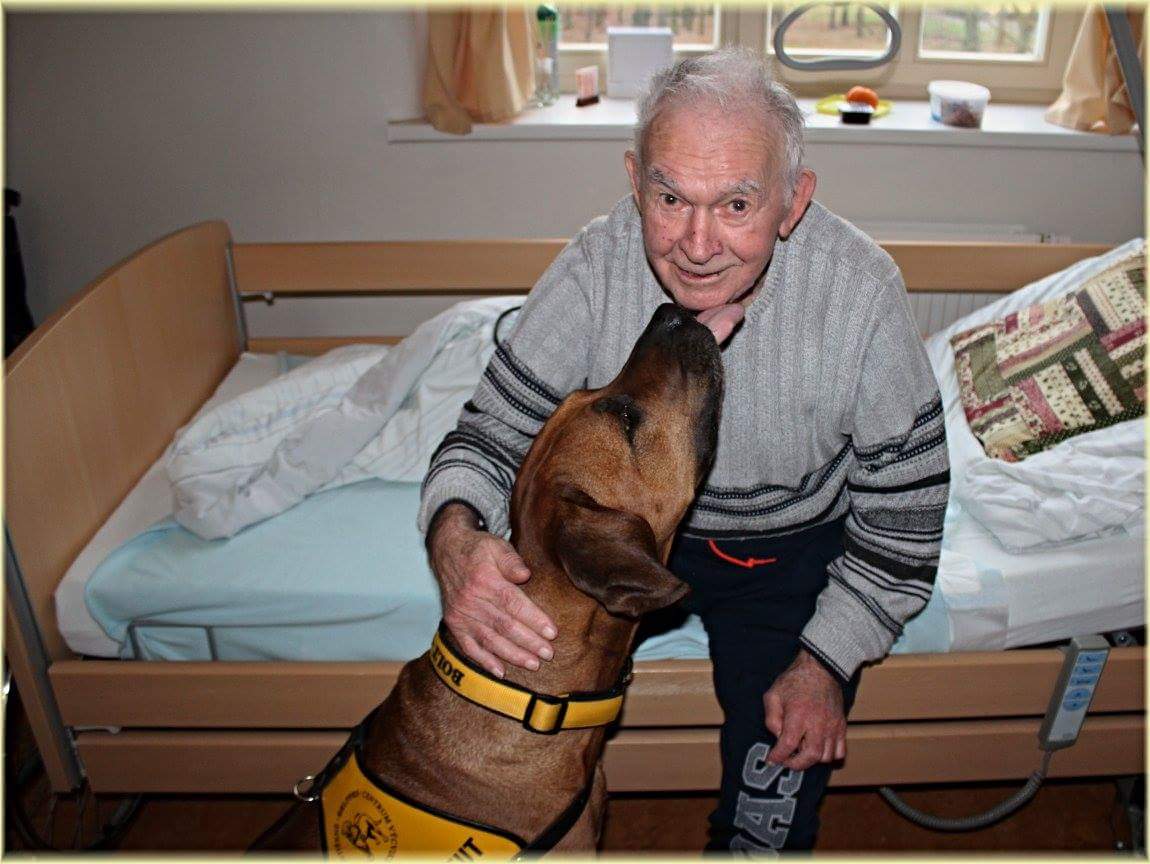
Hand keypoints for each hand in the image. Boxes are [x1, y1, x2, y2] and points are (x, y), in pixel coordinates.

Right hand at [427, 503, 555, 678]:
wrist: (446, 550)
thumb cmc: (478, 549)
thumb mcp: (496, 545)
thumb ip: (511, 560)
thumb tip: (525, 575)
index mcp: (484, 580)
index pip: (513, 603)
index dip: (533, 619)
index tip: (552, 632)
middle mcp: (471, 600)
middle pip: (504, 625)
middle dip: (529, 642)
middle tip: (548, 654)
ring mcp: (461, 614)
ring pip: (490, 640)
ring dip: (512, 655)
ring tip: (533, 664)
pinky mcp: (454, 624)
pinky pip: (469, 647)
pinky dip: (484, 661)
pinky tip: (501, 671)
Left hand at [762, 649, 846, 770]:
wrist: (820, 668)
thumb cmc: (794, 680)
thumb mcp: (773, 695)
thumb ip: (771, 719)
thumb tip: (778, 737)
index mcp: (798, 715)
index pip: (788, 746)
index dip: (778, 757)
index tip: (771, 760)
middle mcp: (817, 724)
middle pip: (810, 756)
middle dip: (795, 764)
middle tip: (786, 760)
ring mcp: (832, 726)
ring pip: (826, 757)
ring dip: (812, 759)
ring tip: (801, 751)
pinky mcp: (841, 726)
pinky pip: (840, 751)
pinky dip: (830, 755)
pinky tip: (818, 747)